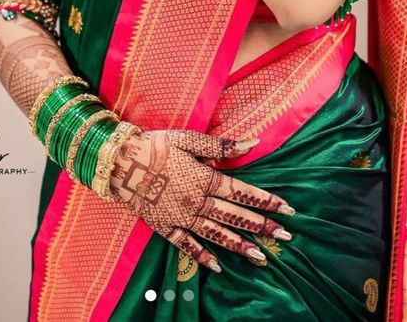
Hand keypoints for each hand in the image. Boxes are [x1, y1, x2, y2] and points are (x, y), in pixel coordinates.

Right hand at [108, 128, 294, 272]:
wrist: (120, 163)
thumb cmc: (156, 146)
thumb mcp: (188, 139)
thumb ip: (220, 146)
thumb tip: (252, 143)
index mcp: (203, 178)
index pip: (241, 191)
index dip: (266, 201)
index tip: (287, 208)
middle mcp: (196, 202)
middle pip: (234, 216)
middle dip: (262, 226)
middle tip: (286, 235)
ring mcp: (181, 217)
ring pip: (216, 234)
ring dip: (240, 246)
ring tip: (261, 256)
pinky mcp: (165, 227)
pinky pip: (186, 245)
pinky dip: (202, 256)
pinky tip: (217, 266)